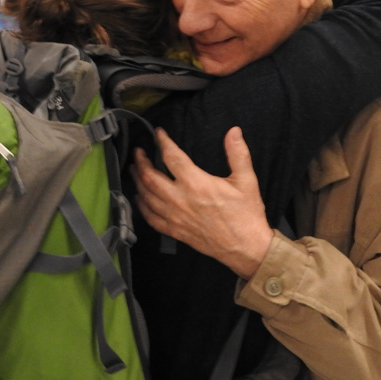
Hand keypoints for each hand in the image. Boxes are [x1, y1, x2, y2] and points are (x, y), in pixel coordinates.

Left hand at [132, 127, 274, 279]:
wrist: (246, 248)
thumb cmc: (246, 214)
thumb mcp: (247, 180)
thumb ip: (238, 153)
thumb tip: (234, 131)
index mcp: (196, 184)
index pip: (171, 157)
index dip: (162, 142)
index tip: (158, 133)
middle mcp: (180, 199)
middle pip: (150, 177)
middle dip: (141, 162)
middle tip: (138, 152)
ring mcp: (175, 217)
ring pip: (147, 197)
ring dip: (137, 181)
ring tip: (134, 170)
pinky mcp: (175, 231)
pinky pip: (151, 218)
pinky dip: (141, 207)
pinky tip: (139, 199)